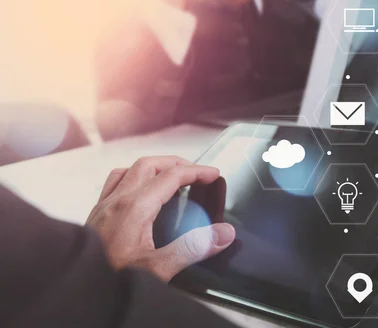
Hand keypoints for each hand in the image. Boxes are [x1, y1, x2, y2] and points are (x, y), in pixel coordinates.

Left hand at [86, 156, 235, 281]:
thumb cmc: (111, 280)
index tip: (213, 173)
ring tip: (170, 177)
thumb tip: (223, 232)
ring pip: (129, 171)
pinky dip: (133, 179)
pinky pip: (114, 184)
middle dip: (176, 163)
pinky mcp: (96, 217)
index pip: (171, 176)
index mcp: (134, 207)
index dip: (196, 172)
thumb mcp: (159, 268)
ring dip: (154, 168)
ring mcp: (103, 207)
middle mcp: (116, 201)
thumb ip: (193, 248)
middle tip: (195, 172)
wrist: (77, 292)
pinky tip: (140, 194)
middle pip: (149, 164)